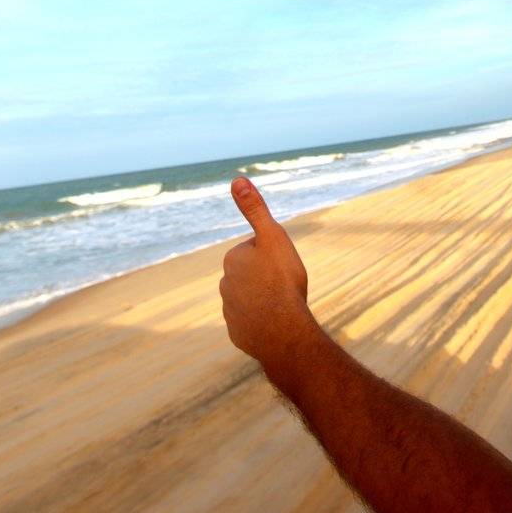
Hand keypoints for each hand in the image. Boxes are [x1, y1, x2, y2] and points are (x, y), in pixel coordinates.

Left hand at [219, 177, 312, 370]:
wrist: (282, 331)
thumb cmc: (281, 281)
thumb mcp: (273, 237)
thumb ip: (255, 209)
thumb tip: (236, 179)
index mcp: (233, 259)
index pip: (256, 250)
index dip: (274, 255)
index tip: (283, 265)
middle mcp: (226, 284)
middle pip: (253, 275)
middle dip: (267, 277)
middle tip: (286, 285)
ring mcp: (230, 312)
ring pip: (252, 298)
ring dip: (266, 299)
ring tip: (283, 305)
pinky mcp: (238, 333)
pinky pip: (252, 322)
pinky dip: (263, 321)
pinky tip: (276, 323)